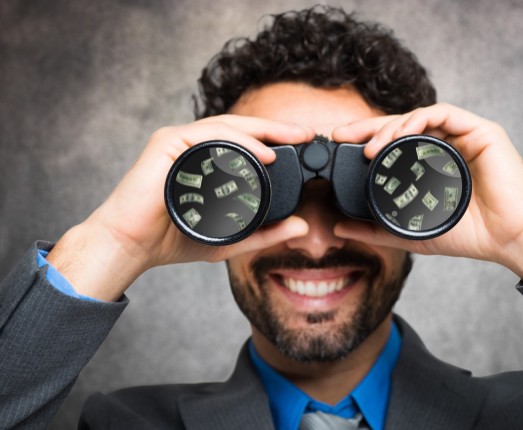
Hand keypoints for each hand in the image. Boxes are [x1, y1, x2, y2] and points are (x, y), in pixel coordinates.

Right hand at [47, 116, 313, 299]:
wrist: (132, 246)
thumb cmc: (173, 238)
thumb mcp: (232, 235)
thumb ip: (266, 232)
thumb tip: (303, 226)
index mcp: (205, 159)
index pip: (246, 141)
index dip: (276, 138)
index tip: (304, 142)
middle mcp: (193, 145)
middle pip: (241, 128)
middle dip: (277, 128)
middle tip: (307, 133)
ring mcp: (179, 141)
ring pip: (228, 126)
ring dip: (262, 131)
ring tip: (291, 139)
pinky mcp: (167, 143)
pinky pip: (208, 136)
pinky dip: (238, 141)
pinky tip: (262, 153)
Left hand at [332, 103, 522, 282]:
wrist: (509, 239)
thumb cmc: (469, 235)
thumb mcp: (410, 232)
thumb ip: (375, 230)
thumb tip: (338, 228)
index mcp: (432, 164)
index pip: (393, 144)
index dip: (366, 139)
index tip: (340, 144)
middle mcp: (446, 145)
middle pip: (401, 126)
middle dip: (368, 127)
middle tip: (341, 134)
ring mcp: (463, 136)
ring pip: (419, 117)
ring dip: (390, 126)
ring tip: (369, 147)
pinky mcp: (481, 131)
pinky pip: (444, 114)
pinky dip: (418, 120)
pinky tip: (399, 135)